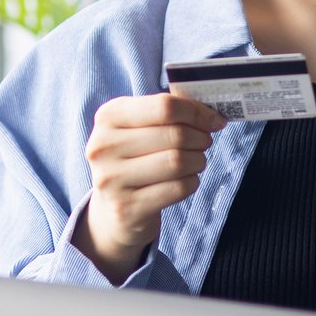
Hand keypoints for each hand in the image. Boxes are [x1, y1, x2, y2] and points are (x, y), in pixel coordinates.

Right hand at [76, 93, 226, 281]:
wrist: (111, 207)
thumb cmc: (133, 158)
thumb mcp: (139, 126)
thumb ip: (170, 112)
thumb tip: (211, 115)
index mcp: (108, 116)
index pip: (164, 107)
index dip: (196, 113)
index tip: (213, 120)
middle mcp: (103, 147)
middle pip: (174, 135)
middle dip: (200, 138)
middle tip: (204, 142)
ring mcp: (111, 179)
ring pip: (178, 162)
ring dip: (198, 161)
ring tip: (195, 161)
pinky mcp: (126, 208)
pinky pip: (177, 188)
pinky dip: (191, 182)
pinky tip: (184, 180)